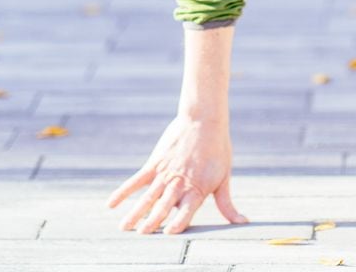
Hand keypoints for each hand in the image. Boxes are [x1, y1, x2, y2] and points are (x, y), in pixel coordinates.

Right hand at [106, 114, 248, 233]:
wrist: (204, 119)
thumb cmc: (217, 149)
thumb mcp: (224, 177)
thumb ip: (227, 204)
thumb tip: (243, 222)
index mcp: (197, 189)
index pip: (186, 210)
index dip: (178, 222)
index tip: (168, 233)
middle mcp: (180, 183)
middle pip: (164, 206)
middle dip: (152, 221)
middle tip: (141, 235)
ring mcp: (165, 173)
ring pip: (147, 197)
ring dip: (136, 213)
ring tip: (125, 228)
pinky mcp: (155, 163)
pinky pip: (136, 180)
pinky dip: (123, 192)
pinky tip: (111, 204)